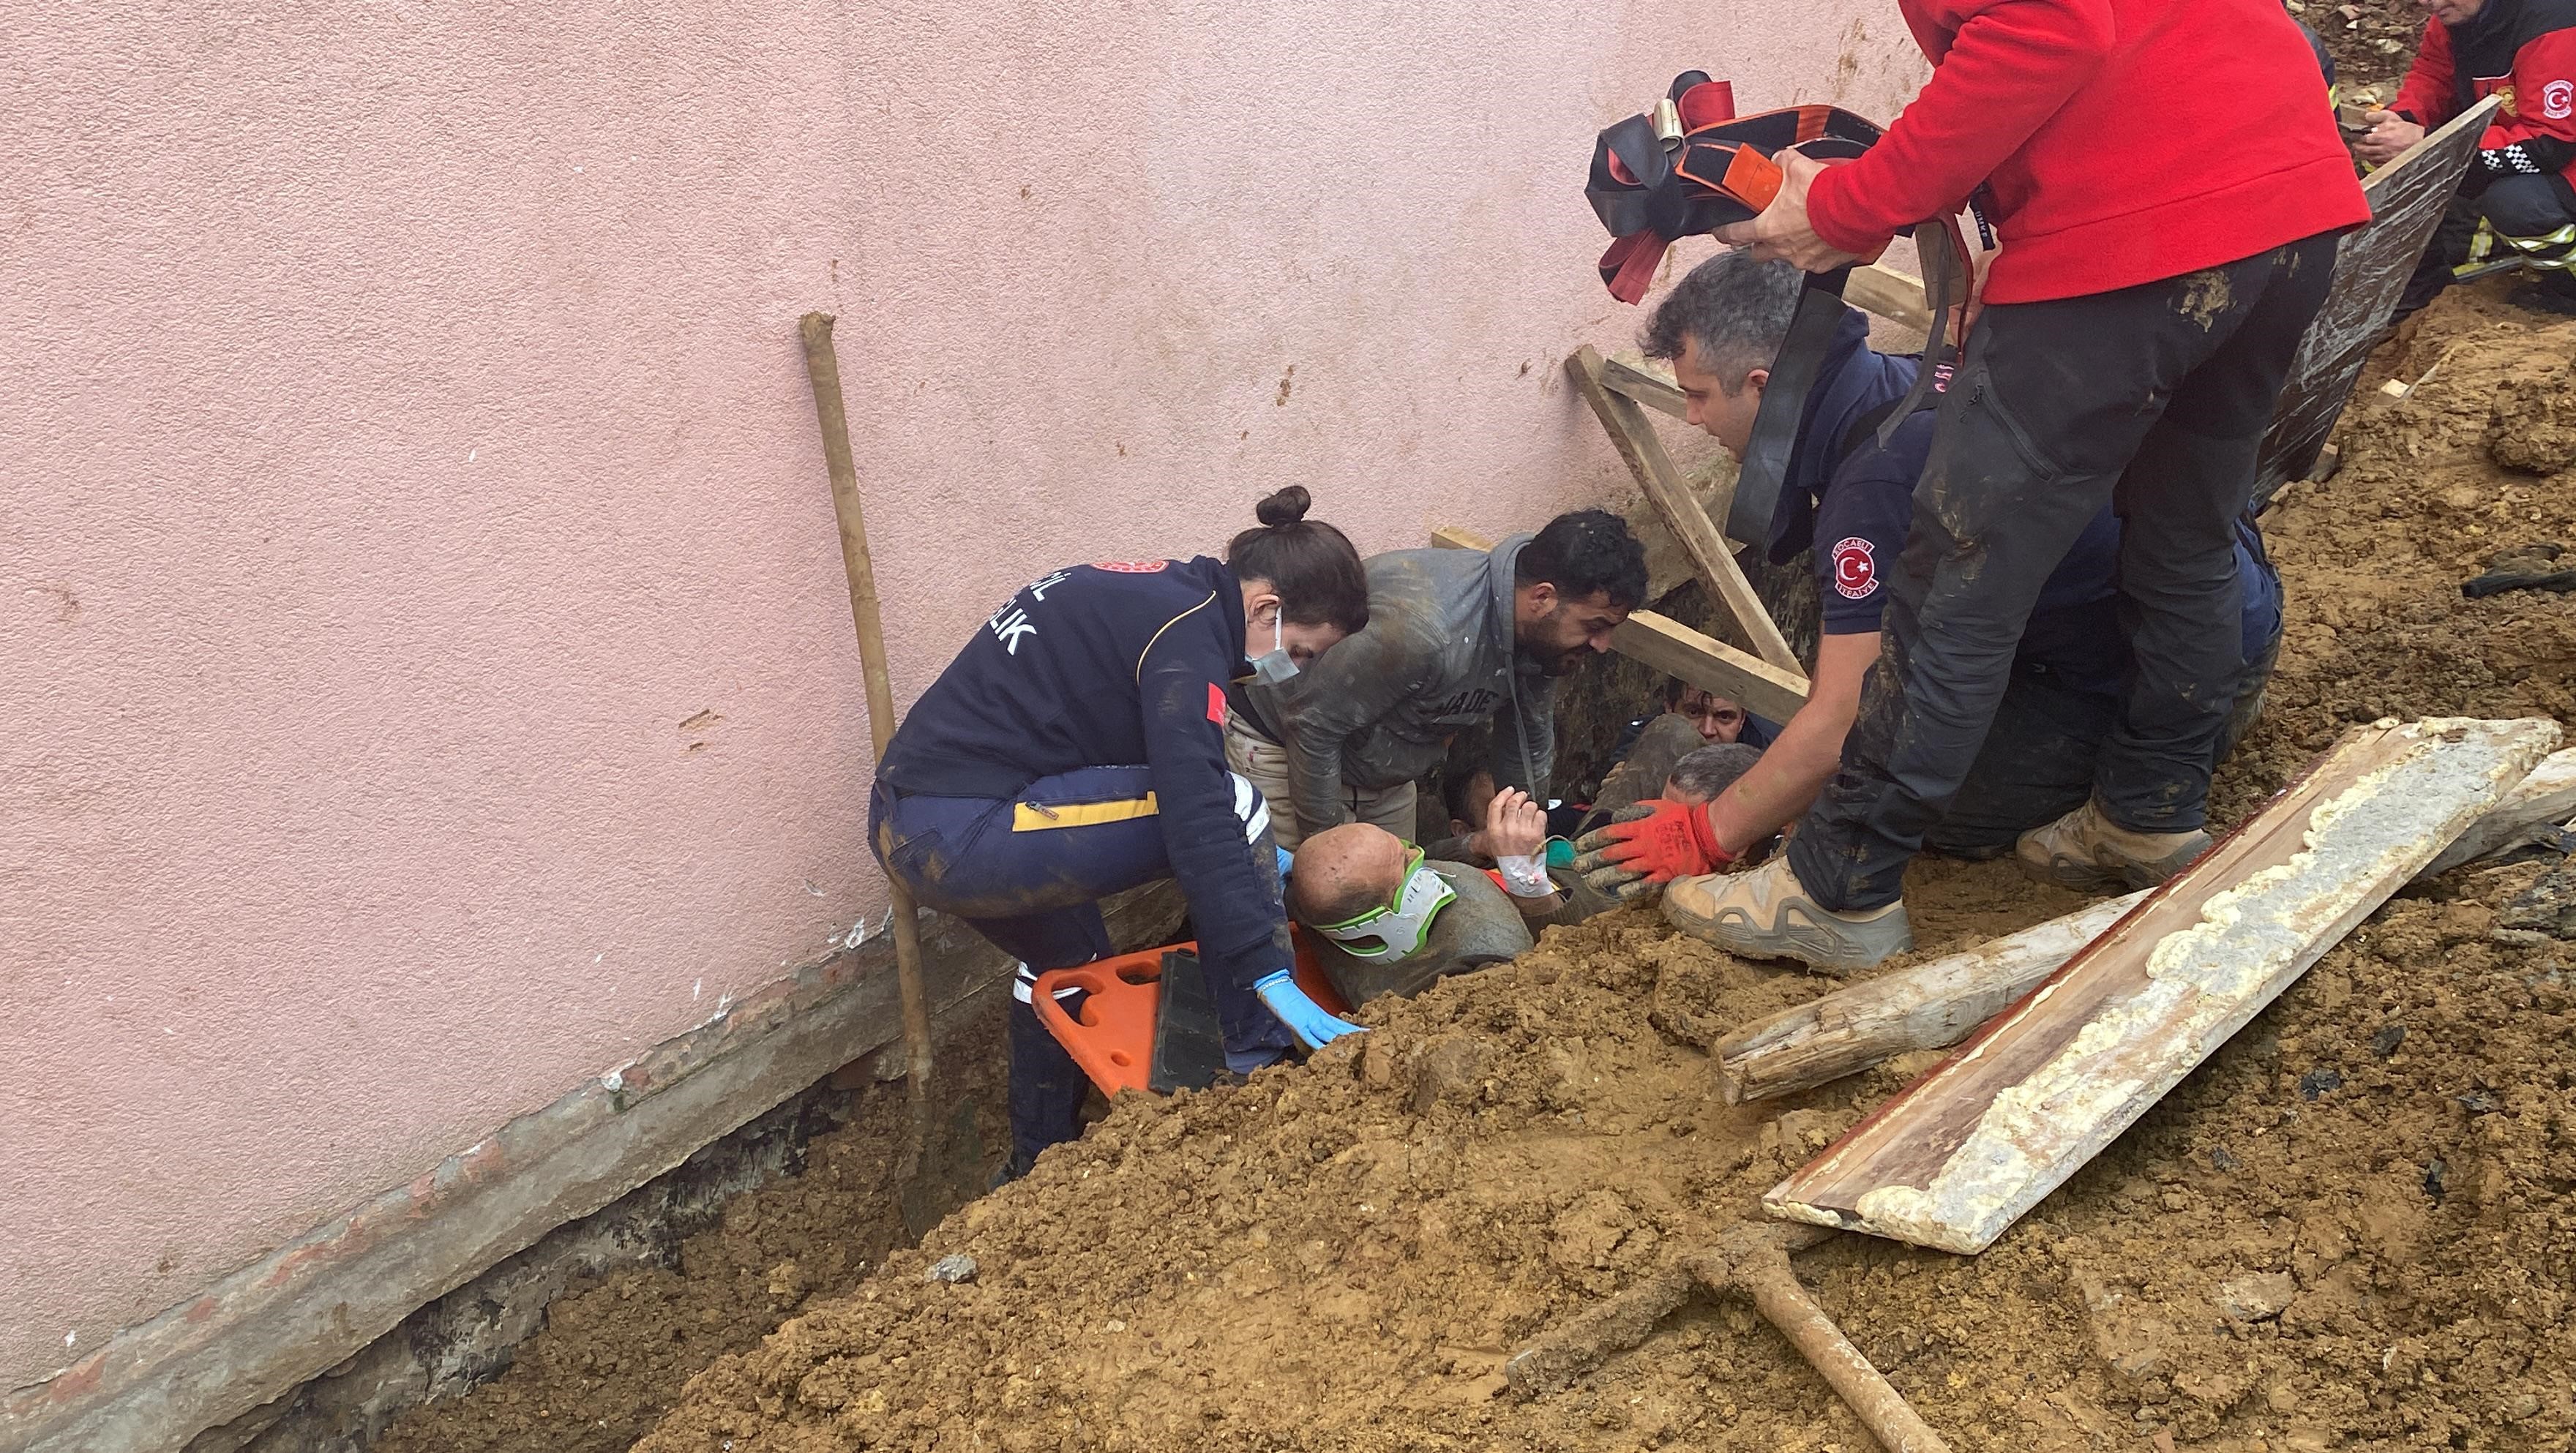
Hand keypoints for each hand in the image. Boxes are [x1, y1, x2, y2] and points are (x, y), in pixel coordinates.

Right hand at [1254, 970, 1365, 1049]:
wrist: (1276, 985)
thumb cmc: (1288, 1000)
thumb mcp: (1303, 1016)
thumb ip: (1313, 1027)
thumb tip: (1320, 1040)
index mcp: (1321, 1016)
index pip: (1342, 1025)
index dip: (1356, 1030)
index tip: (1370, 1034)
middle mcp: (1320, 1018)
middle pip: (1341, 1029)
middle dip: (1356, 1035)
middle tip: (1373, 1040)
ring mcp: (1310, 1021)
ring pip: (1330, 1032)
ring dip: (1343, 1039)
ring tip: (1358, 1045)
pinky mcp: (1298, 1025)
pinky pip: (1310, 1036)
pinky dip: (1319, 1044)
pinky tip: (1327, 1051)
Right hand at [1484, 788, 1547, 859]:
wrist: (1521, 874)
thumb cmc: (1508, 860)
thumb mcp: (1492, 843)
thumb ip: (1495, 826)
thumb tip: (1503, 807)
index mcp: (1494, 830)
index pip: (1496, 805)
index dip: (1504, 794)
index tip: (1509, 790)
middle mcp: (1507, 829)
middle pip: (1514, 802)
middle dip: (1520, 796)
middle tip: (1524, 796)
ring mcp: (1522, 831)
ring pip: (1529, 806)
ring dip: (1532, 806)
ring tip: (1532, 812)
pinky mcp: (1536, 834)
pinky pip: (1540, 815)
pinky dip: (1541, 816)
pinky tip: (1539, 821)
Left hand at [1569, 799, 1734, 902]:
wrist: (1707, 832)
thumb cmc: (1681, 817)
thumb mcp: (1656, 805)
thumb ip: (1634, 811)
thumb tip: (1616, 819)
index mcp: (1640, 827)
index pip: (1609, 834)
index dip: (1591, 841)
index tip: (1579, 847)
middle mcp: (1643, 845)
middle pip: (1611, 854)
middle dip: (1591, 860)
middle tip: (1577, 867)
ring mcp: (1654, 862)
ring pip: (1623, 871)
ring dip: (1604, 877)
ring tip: (1590, 881)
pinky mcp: (1665, 875)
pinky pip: (1644, 884)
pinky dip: (1630, 889)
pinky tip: (1617, 894)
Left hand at [1711, 151, 1861, 271]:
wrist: (1857, 208)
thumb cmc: (1825, 193)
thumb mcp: (1797, 167)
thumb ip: (1782, 164)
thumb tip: (1779, 159)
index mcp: (1768, 228)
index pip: (1735, 234)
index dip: (1724, 232)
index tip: (1720, 232)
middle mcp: (1782, 249)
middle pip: (1759, 253)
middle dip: (1759, 244)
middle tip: (1764, 232)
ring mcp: (1803, 259)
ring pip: (1787, 257)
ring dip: (1789, 246)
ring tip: (1801, 230)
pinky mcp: (1824, 264)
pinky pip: (1814, 261)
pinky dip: (1816, 251)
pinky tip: (1823, 237)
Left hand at [2356, 111, 2423, 165]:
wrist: (2421, 141)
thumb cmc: (2408, 130)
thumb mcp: (2394, 118)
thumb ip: (2379, 116)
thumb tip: (2367, 116)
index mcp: (2383, 137)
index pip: (2365, 139)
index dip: (2359, 137)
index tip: (2355, 136)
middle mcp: (2383, 149)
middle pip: (2364, 150)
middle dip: (2357, 147)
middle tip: (2354, 145)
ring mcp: (2385, 157)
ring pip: (2368, 158)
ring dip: (2362, 155)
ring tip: (2359, 151)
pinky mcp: (2388, 162)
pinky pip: (2375, 164)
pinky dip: (2370, 160)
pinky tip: (2369, 157)